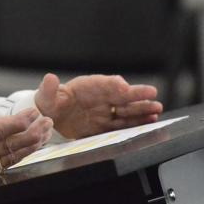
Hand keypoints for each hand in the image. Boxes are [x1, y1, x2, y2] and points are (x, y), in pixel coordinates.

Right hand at [0, 74, 51, 196]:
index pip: (0, 130)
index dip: (20, 121)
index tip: (34, 112)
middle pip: (12, 146)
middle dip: (33, 134)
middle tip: (48, 123)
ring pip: (11, 159)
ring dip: (29, 147)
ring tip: (44, 136)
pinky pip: (3, 167)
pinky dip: (18, 158)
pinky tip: (26, 151)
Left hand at [34, 73, 161, 138]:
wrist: (52, 118)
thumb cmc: (50, 102)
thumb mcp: (46, 96)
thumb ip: (49, 89)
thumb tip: (49, 78)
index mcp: (87, 87)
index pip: (103, 84)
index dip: (113, 84)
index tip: (123, 87)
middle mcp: (100, 97)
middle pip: (120, 95)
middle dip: (136, 94)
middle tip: (152, 94)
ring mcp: (105, 111)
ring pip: (126, 110)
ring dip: (141, 109)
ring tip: (157, 109)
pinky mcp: (106, 125)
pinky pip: (123, 124)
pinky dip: (136, 123)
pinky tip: (149, 121)